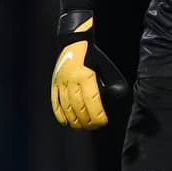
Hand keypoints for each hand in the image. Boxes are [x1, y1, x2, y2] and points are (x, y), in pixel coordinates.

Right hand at [50, 10, 128, 129]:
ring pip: (67, 107)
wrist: (74, 42)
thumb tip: (116, 96)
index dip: (97, 116)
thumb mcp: (106, 67)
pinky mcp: (54, 84)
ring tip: (82, 128)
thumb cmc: (94, 56)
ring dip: (75, 121)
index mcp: (85, 76)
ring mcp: (61, 83)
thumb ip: (111, 83)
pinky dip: (60, 114)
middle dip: (87, 121)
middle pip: (79, 107)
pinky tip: (66, 123)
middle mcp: (71, 80)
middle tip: (94, 127)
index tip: (103, 122)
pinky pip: (55, 102)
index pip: (92, 102)